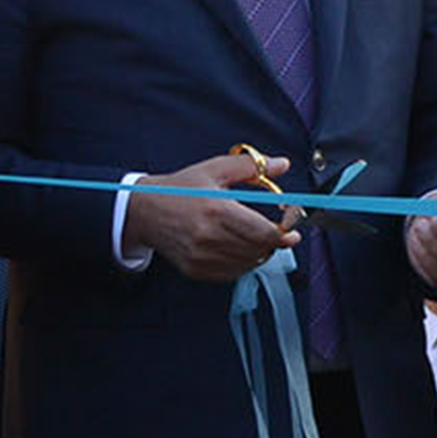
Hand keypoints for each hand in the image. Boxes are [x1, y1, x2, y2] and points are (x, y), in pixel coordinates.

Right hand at [119, 147, 299, 285]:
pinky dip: (242, 263)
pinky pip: (232, 273)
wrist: (143, 211)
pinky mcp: (196, 269)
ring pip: (248, 263)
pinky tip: (239, 248)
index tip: (293, 231)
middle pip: (258, 249)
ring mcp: (201, 256)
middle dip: (274, 242)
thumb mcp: (214, 169)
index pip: (262, 231)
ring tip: (256, 238)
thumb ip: (250, 166)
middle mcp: (208, 236)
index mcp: (216, 209)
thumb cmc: (179, 189)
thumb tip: (281, 164)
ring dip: (259, 253)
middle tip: (279, 233)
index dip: (283, 234)